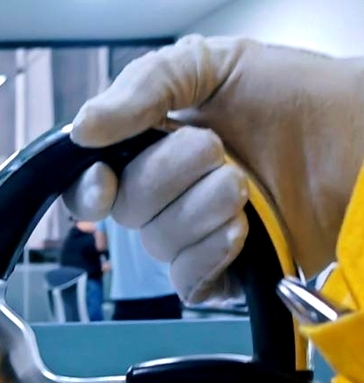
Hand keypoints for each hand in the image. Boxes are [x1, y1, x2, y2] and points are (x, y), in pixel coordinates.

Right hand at [63, 36, 363, 302]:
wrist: (362, 141)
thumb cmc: (301, 99)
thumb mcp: (218, 65)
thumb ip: (146, 86)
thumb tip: (83, 129)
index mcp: (154, 145)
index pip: (93, 180)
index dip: (89, 189)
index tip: (102, 184)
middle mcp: (167, 195)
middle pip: (127, 209)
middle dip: (167, 178)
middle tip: (214, 150)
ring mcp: (192, 236)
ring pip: (158, 244)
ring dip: (201, 212)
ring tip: (244, 188)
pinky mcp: (219, 275)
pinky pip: (187, 280)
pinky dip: (212, 254)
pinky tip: (244, 232)